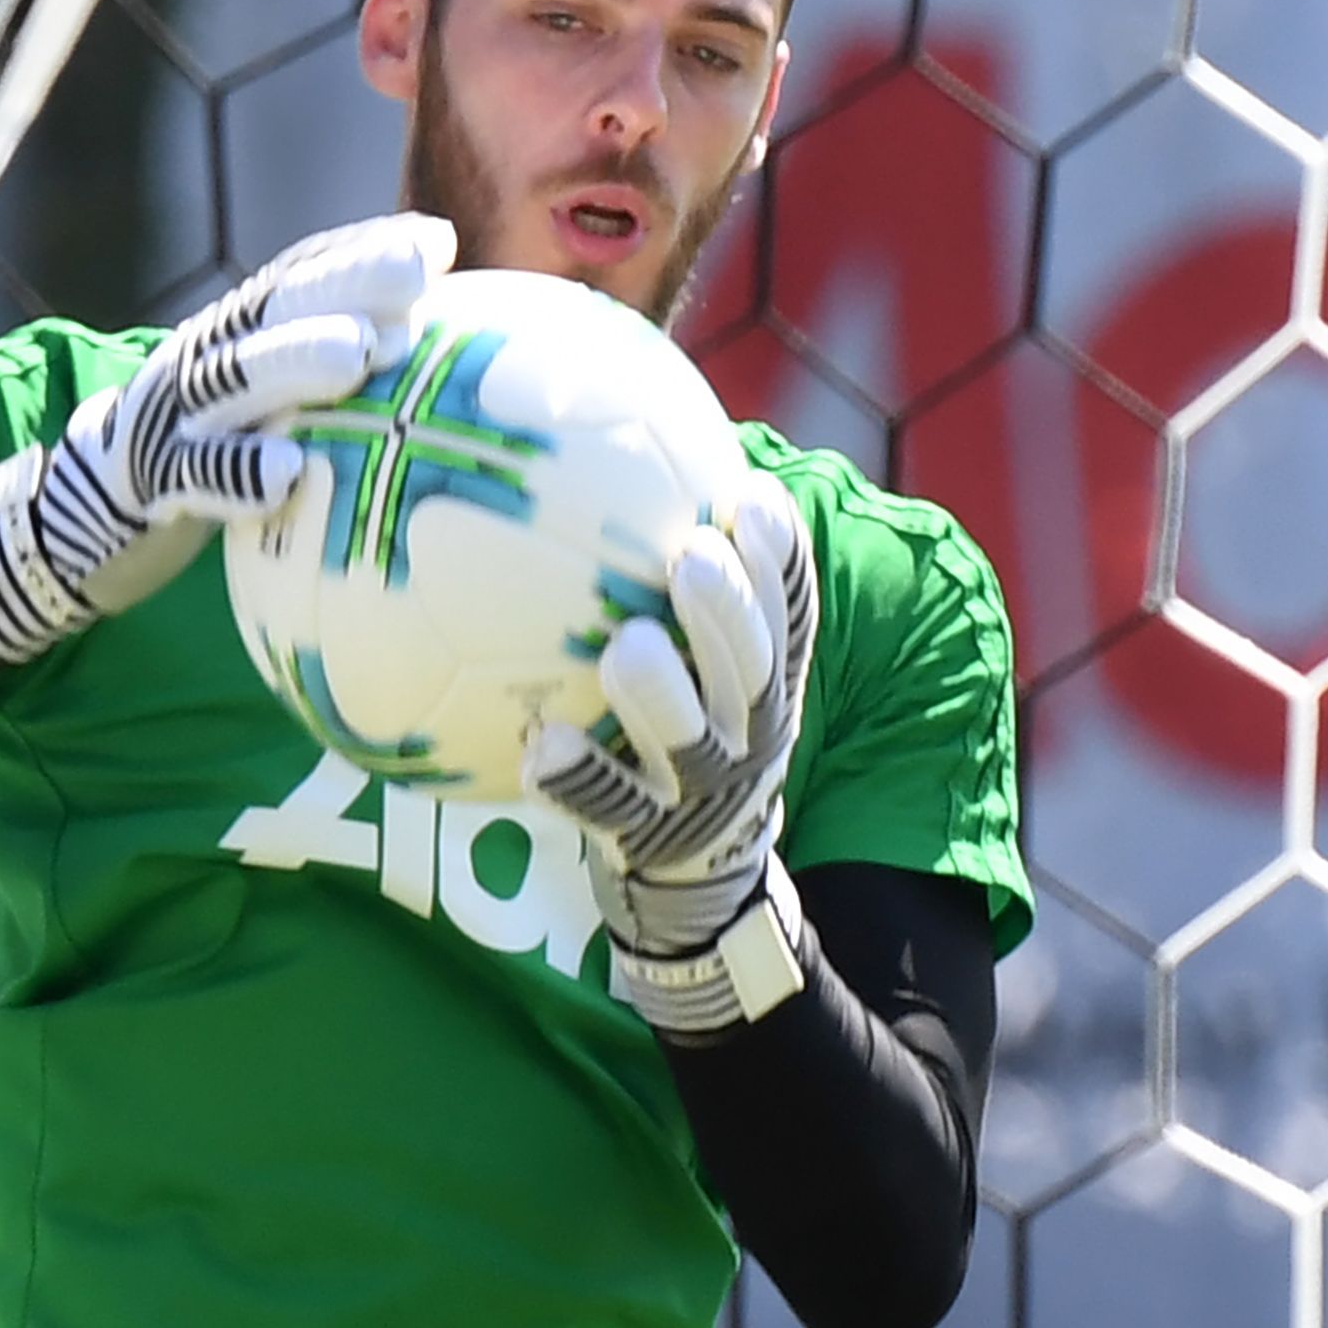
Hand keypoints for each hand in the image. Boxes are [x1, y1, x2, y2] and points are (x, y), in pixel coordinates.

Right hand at [0, 214, 450, 676]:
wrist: (83, 514)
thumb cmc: (208, 458)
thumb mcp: (263, 406)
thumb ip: (328, 378)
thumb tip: (434, 364)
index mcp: (234, 334)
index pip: (298, 275)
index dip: (361, 251)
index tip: (437, 243)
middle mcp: (201, 358)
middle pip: (273, 307)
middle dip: (344, 282)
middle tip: (415, 276)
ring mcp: (171, 416)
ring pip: (234, 377)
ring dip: (296, 358)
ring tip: (361, 353)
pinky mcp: (149, 481)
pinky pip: (196, 474)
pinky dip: (239, 471)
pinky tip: (290, 475)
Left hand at [525, 470, 818, 977]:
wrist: (700, 870)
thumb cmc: (689, 731)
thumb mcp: (714, 668)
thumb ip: (687, 581)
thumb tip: (635, 456)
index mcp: (767, 685)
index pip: (788, 614)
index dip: (779, 559)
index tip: (749, 496)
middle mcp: (747, 734)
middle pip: (752, 671)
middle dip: (728, 612)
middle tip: (692, 557)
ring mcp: (698, 790)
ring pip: (688, 743)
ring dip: (661, 695)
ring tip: (626, 647)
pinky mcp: (645, 837)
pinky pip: (607, 808)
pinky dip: (576, 778)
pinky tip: (538, 745)